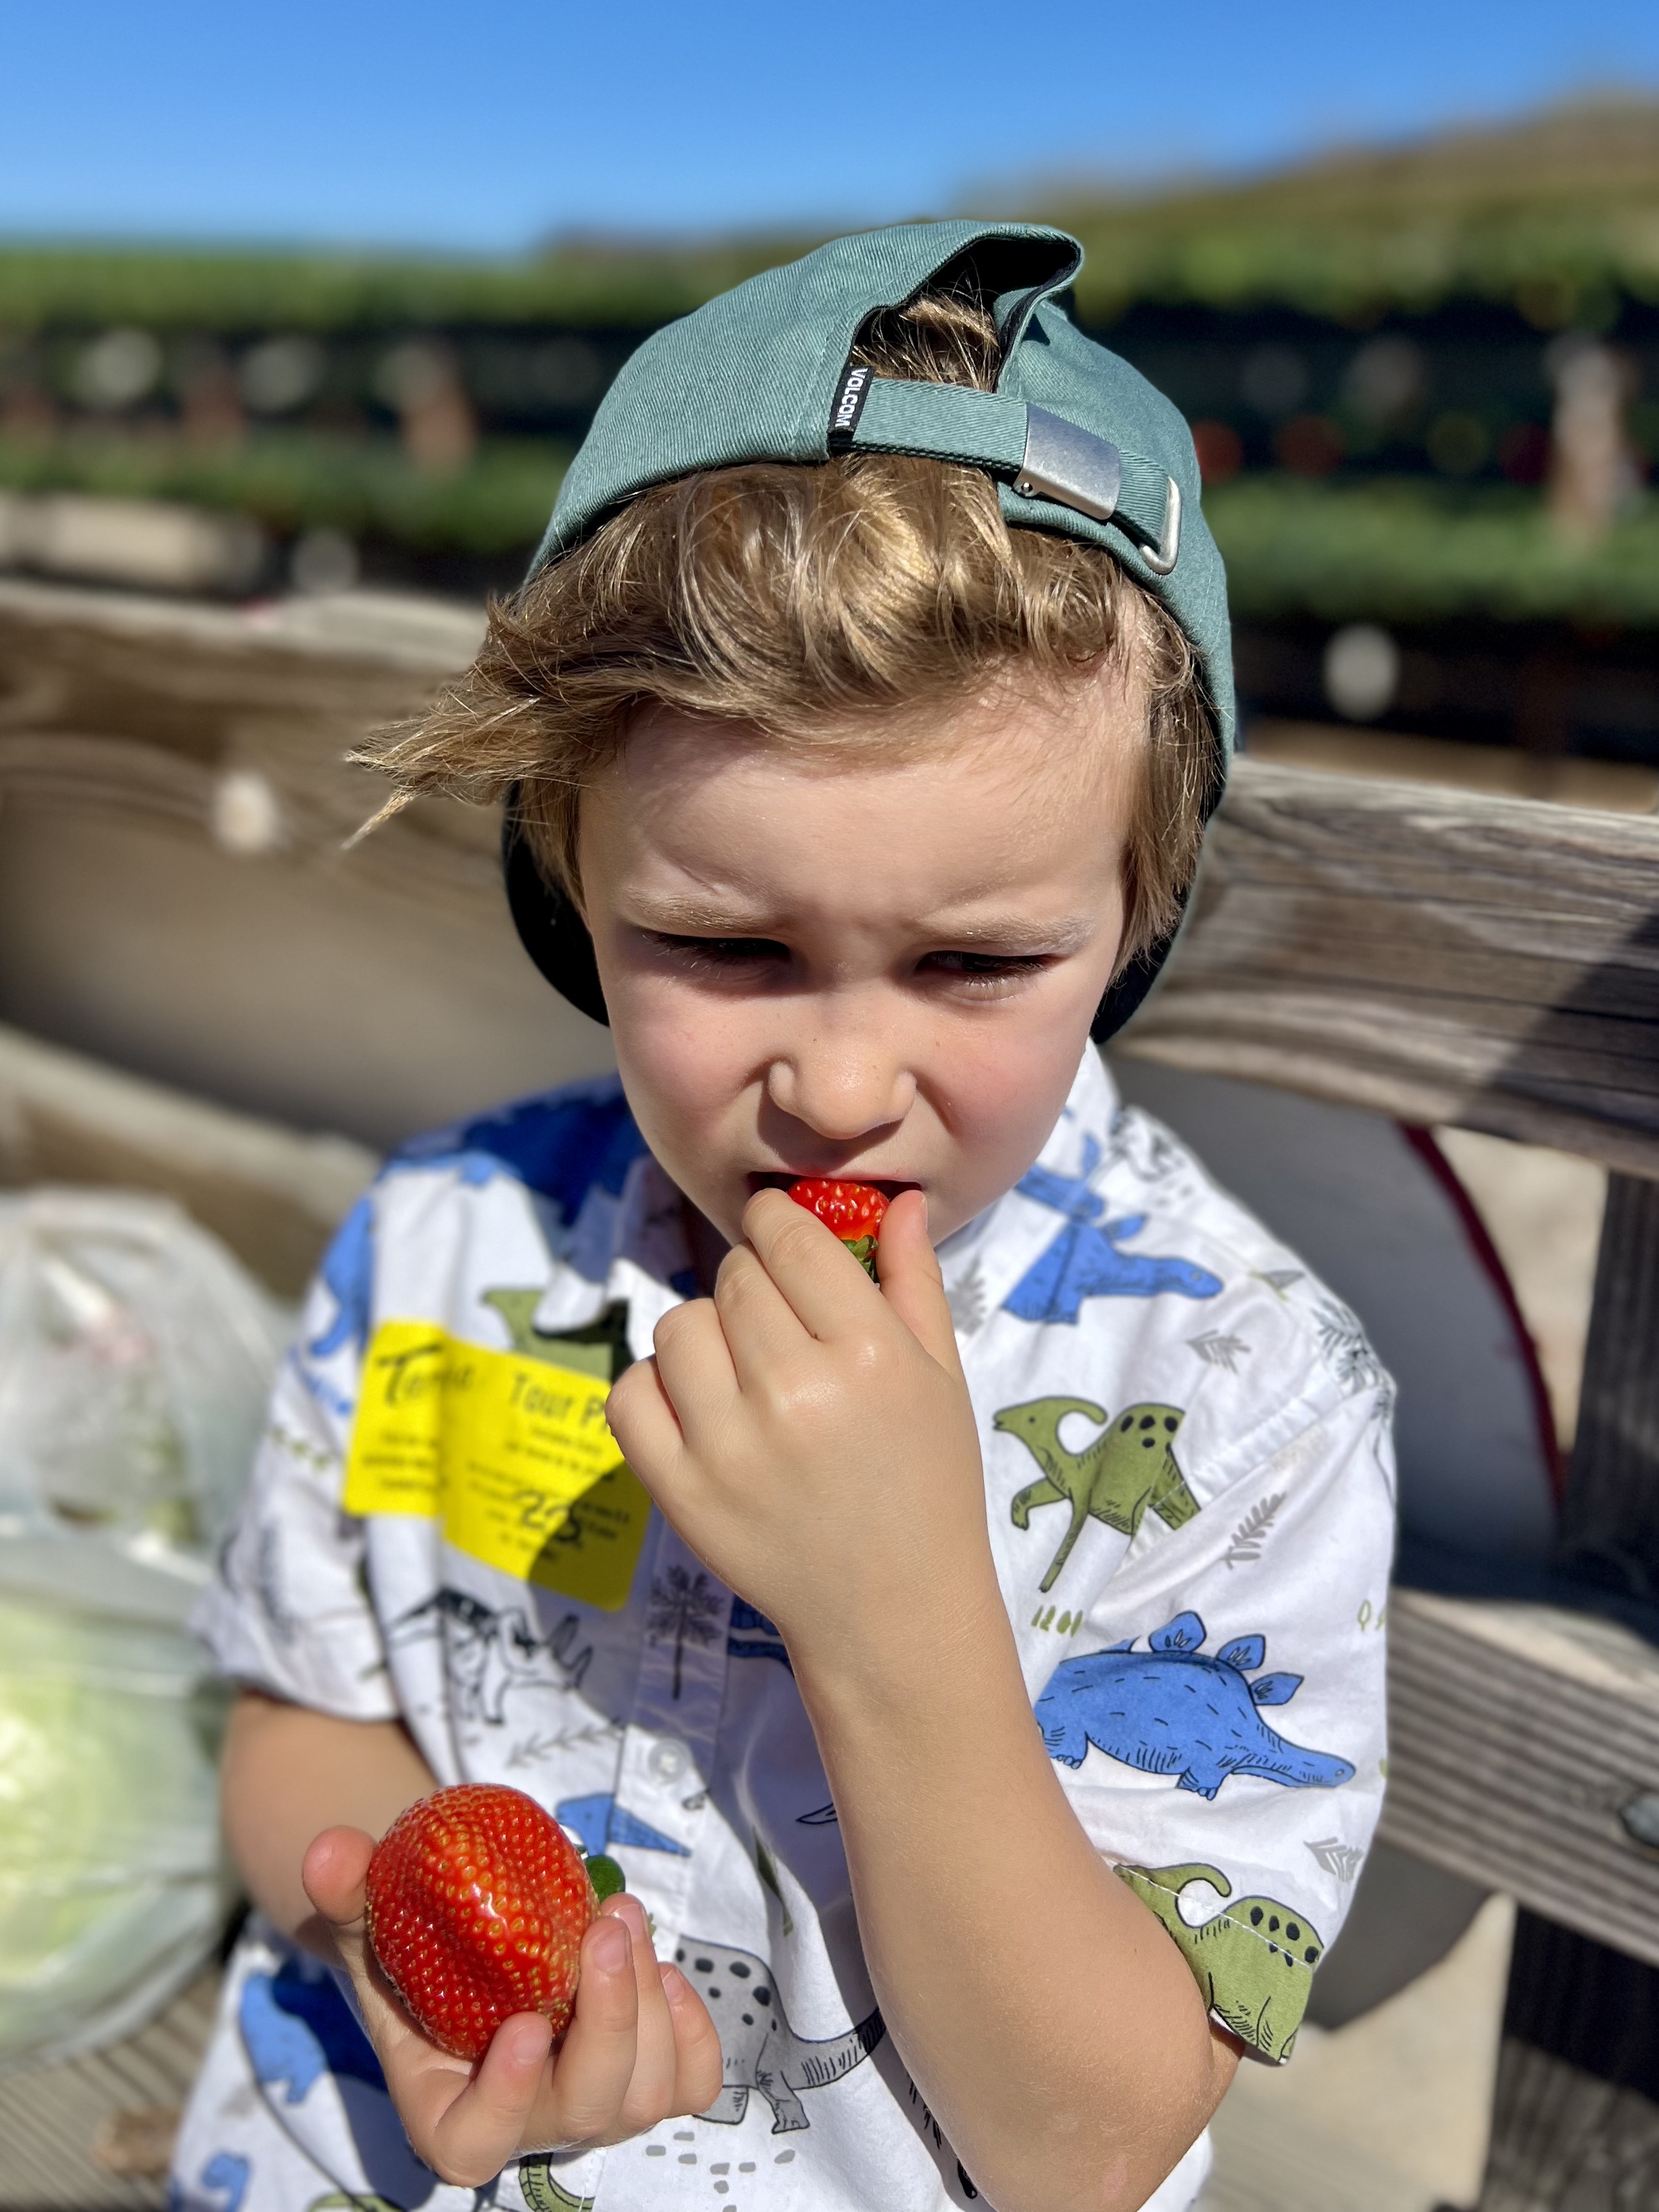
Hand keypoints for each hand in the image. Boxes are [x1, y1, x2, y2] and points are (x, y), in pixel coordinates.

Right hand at [301, 1827, 722, 2188]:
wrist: (471, 1950)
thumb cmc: (413, 1951)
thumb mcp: (370, 1923)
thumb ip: (346, 1895)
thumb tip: (329, 1851)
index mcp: (448, 2107)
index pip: (475, 2144)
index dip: (503, 2098)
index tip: (521, 2024)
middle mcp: (528, 2119)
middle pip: (586, 2108)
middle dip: (609, 2019)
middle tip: (604, 1926)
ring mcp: (592, 2102)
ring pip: (646, 2093)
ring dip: (647, 2002)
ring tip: (624, 1916)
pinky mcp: (643, 2075)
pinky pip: (691, 2082)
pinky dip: (692, 2029)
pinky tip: (664, 1968)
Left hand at [606, 1189, 998, 1676]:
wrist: (893, 1611)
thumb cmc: (926, 1484)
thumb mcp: (942, 1378)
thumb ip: (914, 1281)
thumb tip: (897, 1199)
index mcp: (870, 1354)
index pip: (790, 1240)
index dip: (778, 1225)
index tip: (780, 1238)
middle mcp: (796, 1393)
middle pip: (733, 1277)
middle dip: (752, 1286)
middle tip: (780, 1328)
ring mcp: (729, 1446)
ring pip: (678, 1326)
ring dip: (705, 1335)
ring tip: (743, 1374)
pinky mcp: (681, 1491)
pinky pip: (630, 1394)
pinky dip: (654, 1390)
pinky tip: (698, 1408)